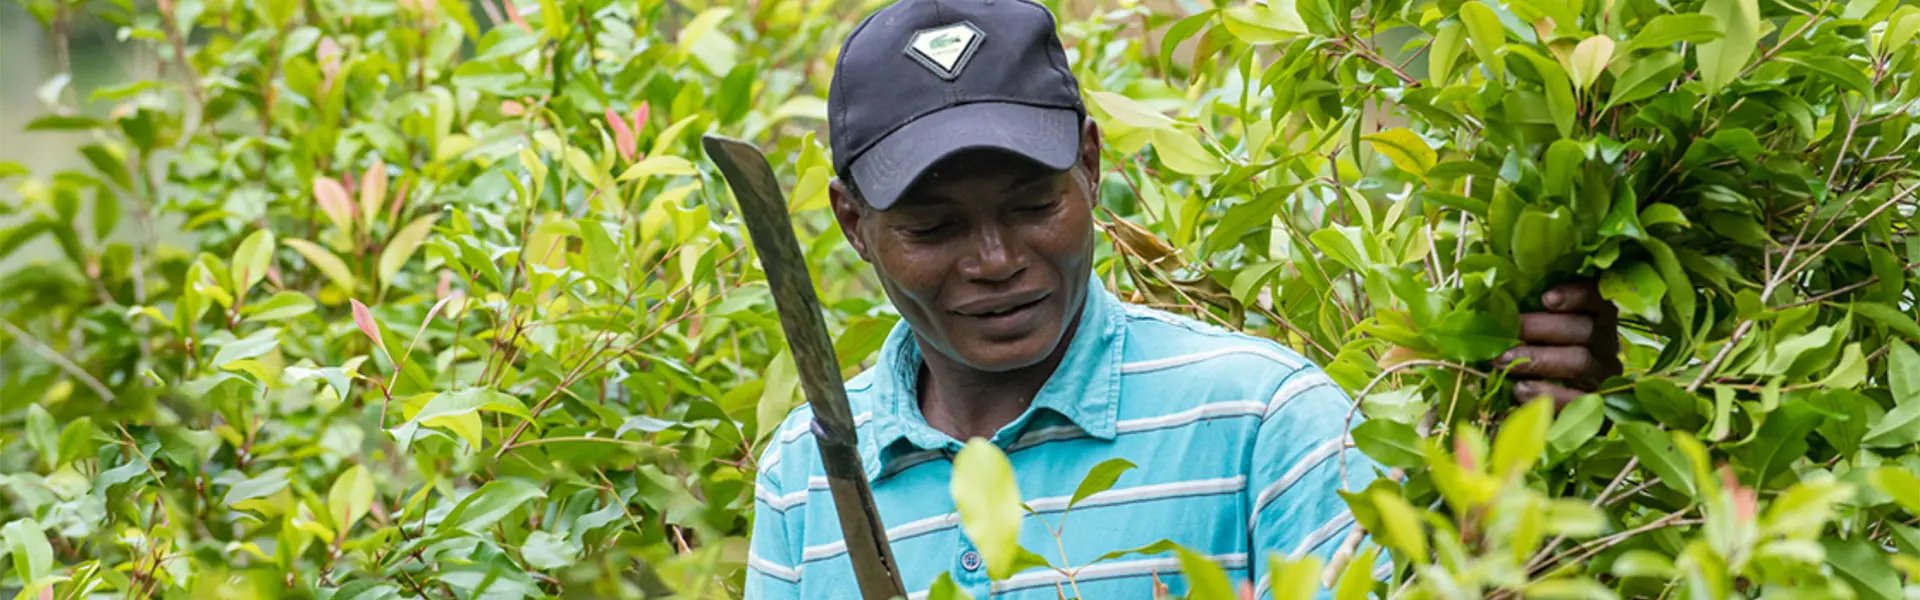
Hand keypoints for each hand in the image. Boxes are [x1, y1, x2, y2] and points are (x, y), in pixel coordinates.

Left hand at [1496, 280, 1621, 405]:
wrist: (1561, 410)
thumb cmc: (1541, 356)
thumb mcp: (1540, 333)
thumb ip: (1530, 320)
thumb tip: (1498, 312)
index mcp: (1598, 319)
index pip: (1597, 299)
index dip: (1575, 296)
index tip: (1546, 298)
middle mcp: (1607, 345)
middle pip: (1584, 329)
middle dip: (1540, 328)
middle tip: (1506, 333)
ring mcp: (1605, 376)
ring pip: (1579, 362)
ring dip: (1537, 360)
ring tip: (1504, 361)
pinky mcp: (1599, 406)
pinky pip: (1576, 398)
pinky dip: (1547, 393)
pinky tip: (1521, 389)